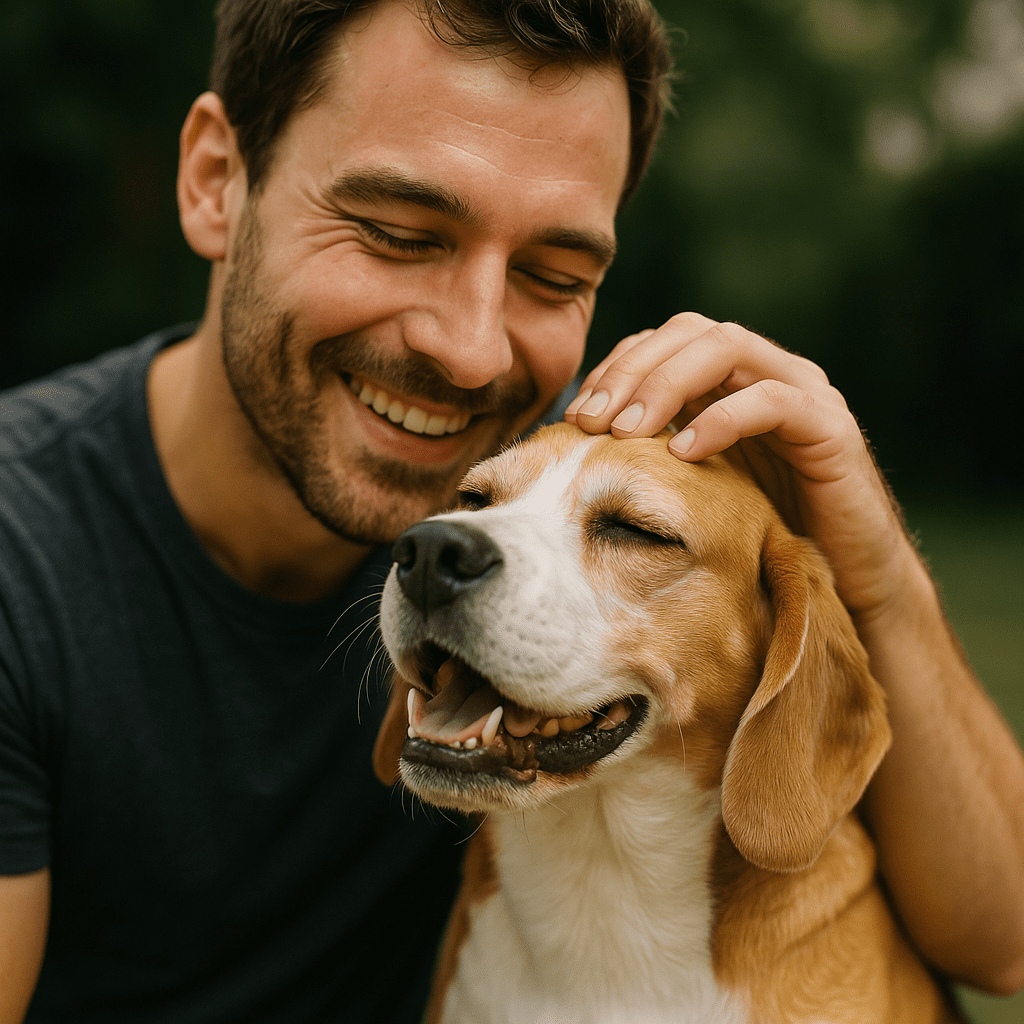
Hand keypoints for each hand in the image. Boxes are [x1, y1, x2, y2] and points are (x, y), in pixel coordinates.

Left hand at [565, 313, 914, 619]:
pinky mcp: (831, 428)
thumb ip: (654, 453)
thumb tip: (579, 445)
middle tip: (590, 422)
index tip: (575, 417)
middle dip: (631, 370)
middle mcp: (765, 373)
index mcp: (729, 382)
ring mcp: (802, 393)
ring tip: (626, 432)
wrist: (846, 580)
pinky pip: (774, 401)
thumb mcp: (695, 487)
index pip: (663, 342)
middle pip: (689, 332)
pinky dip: (723, 419)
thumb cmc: (761, 535)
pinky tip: (683, 454)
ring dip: (667, 384)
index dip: (615, 368)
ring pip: (728, 347)